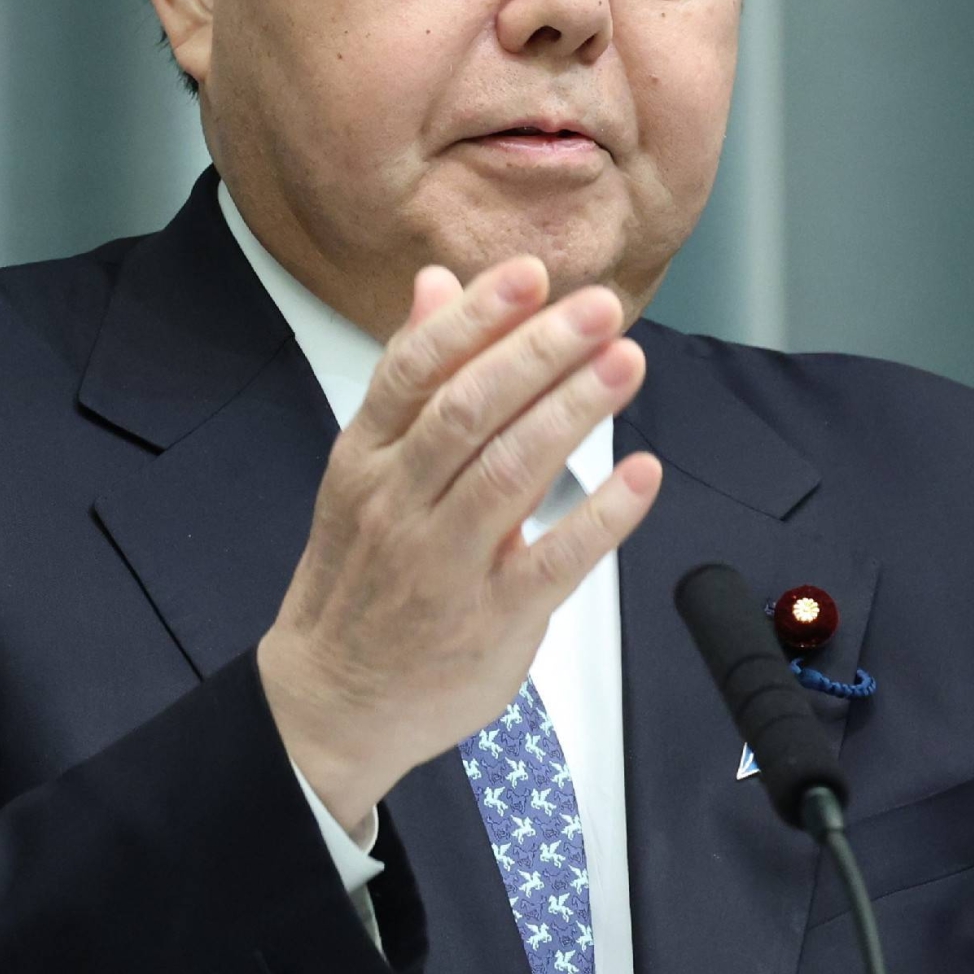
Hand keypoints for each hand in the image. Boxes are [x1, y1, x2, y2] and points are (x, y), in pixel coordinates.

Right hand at [255, 254, 661, 836]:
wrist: (333, 699)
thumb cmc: (359, 570)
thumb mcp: (364, 465)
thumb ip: (412, 375)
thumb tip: (438, 283)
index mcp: (366, 456)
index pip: (414, 370)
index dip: (474, 317)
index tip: (530, 274)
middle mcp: (399, 502)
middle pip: (467, 412)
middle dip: (537, 352)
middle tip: (600, 308)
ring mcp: (443, 565)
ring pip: (508, 474)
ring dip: (571, 413)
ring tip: (626, 363)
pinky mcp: (490, 622)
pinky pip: (551, 563)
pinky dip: (599, 518)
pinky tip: (640, 474)